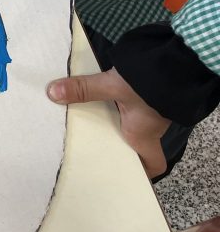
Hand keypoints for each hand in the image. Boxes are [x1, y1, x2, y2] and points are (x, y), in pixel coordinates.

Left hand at [47, 69, 169, 178]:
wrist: (179, 58)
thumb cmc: (151, 82)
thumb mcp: (113, 86)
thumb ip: (84, 89)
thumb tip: (53, 93)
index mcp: (143, 134)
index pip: (153, 163)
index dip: (141, 171)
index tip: (123, 172)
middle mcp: (150, 125)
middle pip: (135, 143)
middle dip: (114, 144)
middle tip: (90, 143)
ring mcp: (153, 109)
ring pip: (132, 123)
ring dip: (113, 122)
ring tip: (85, 122)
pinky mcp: (152, 94)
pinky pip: (133, 106)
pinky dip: (118, 104)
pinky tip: (100, 97)